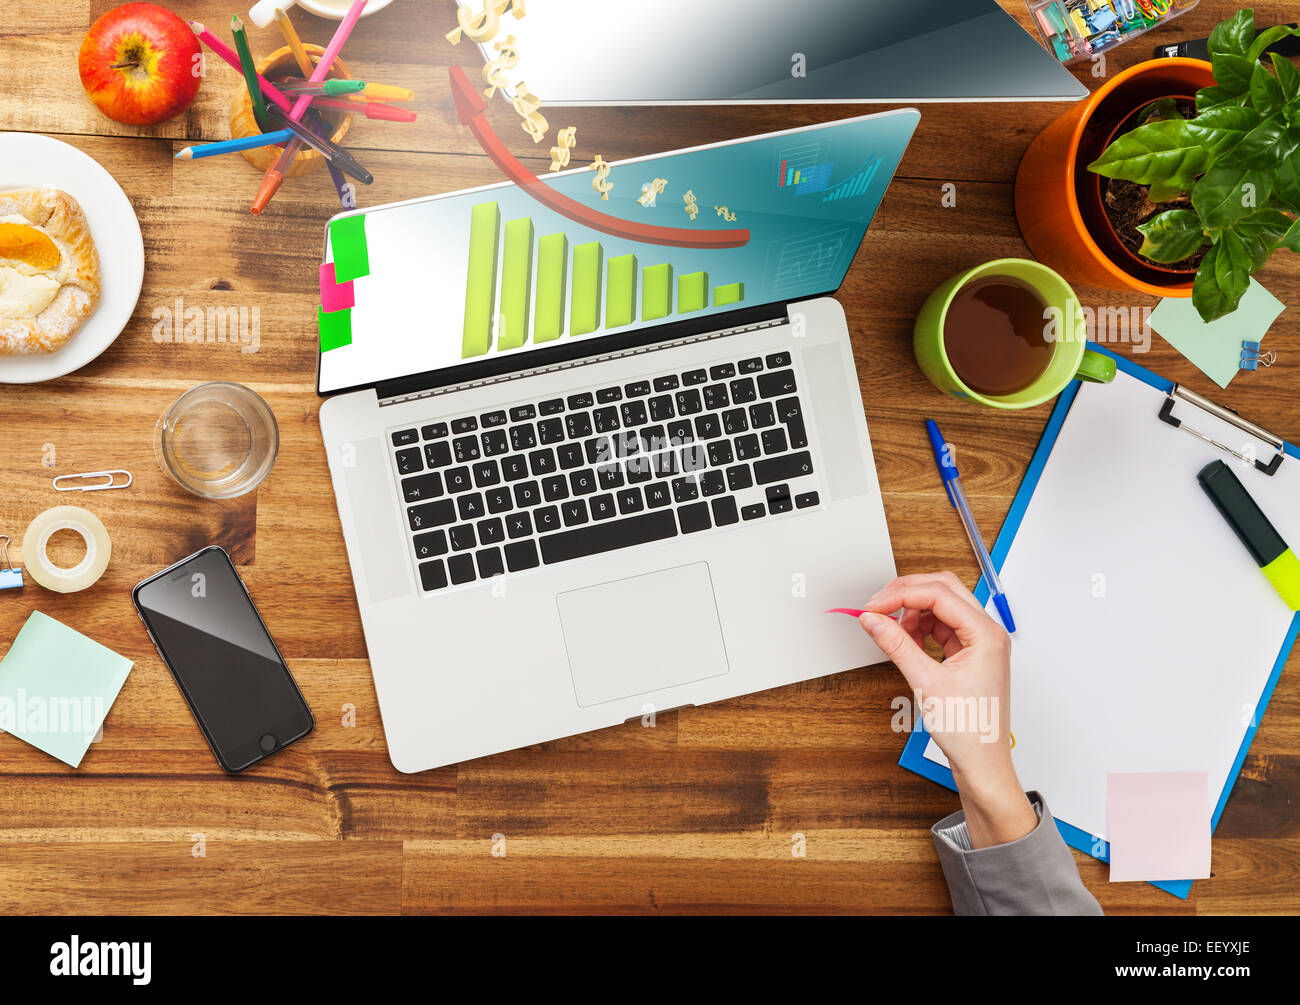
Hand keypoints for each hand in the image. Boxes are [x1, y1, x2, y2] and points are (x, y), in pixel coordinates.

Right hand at [860, 572, 1036, 847]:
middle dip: (907, 593)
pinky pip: (942, 626)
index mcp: (986, 635)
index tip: (873, 607)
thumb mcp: (925, 682)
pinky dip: (920, 627)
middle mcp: (987, 633)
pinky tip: (906, 639)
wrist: (982, 763)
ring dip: (912, 611)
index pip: (939, 594)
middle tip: (877, 606)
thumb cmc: (968, 730)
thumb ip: (896, 645)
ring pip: (942, 606)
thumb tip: (873, 620)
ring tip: (891, 629)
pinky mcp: (970, 653)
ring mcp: (979, 642)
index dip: (901, 595)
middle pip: (944, 590)